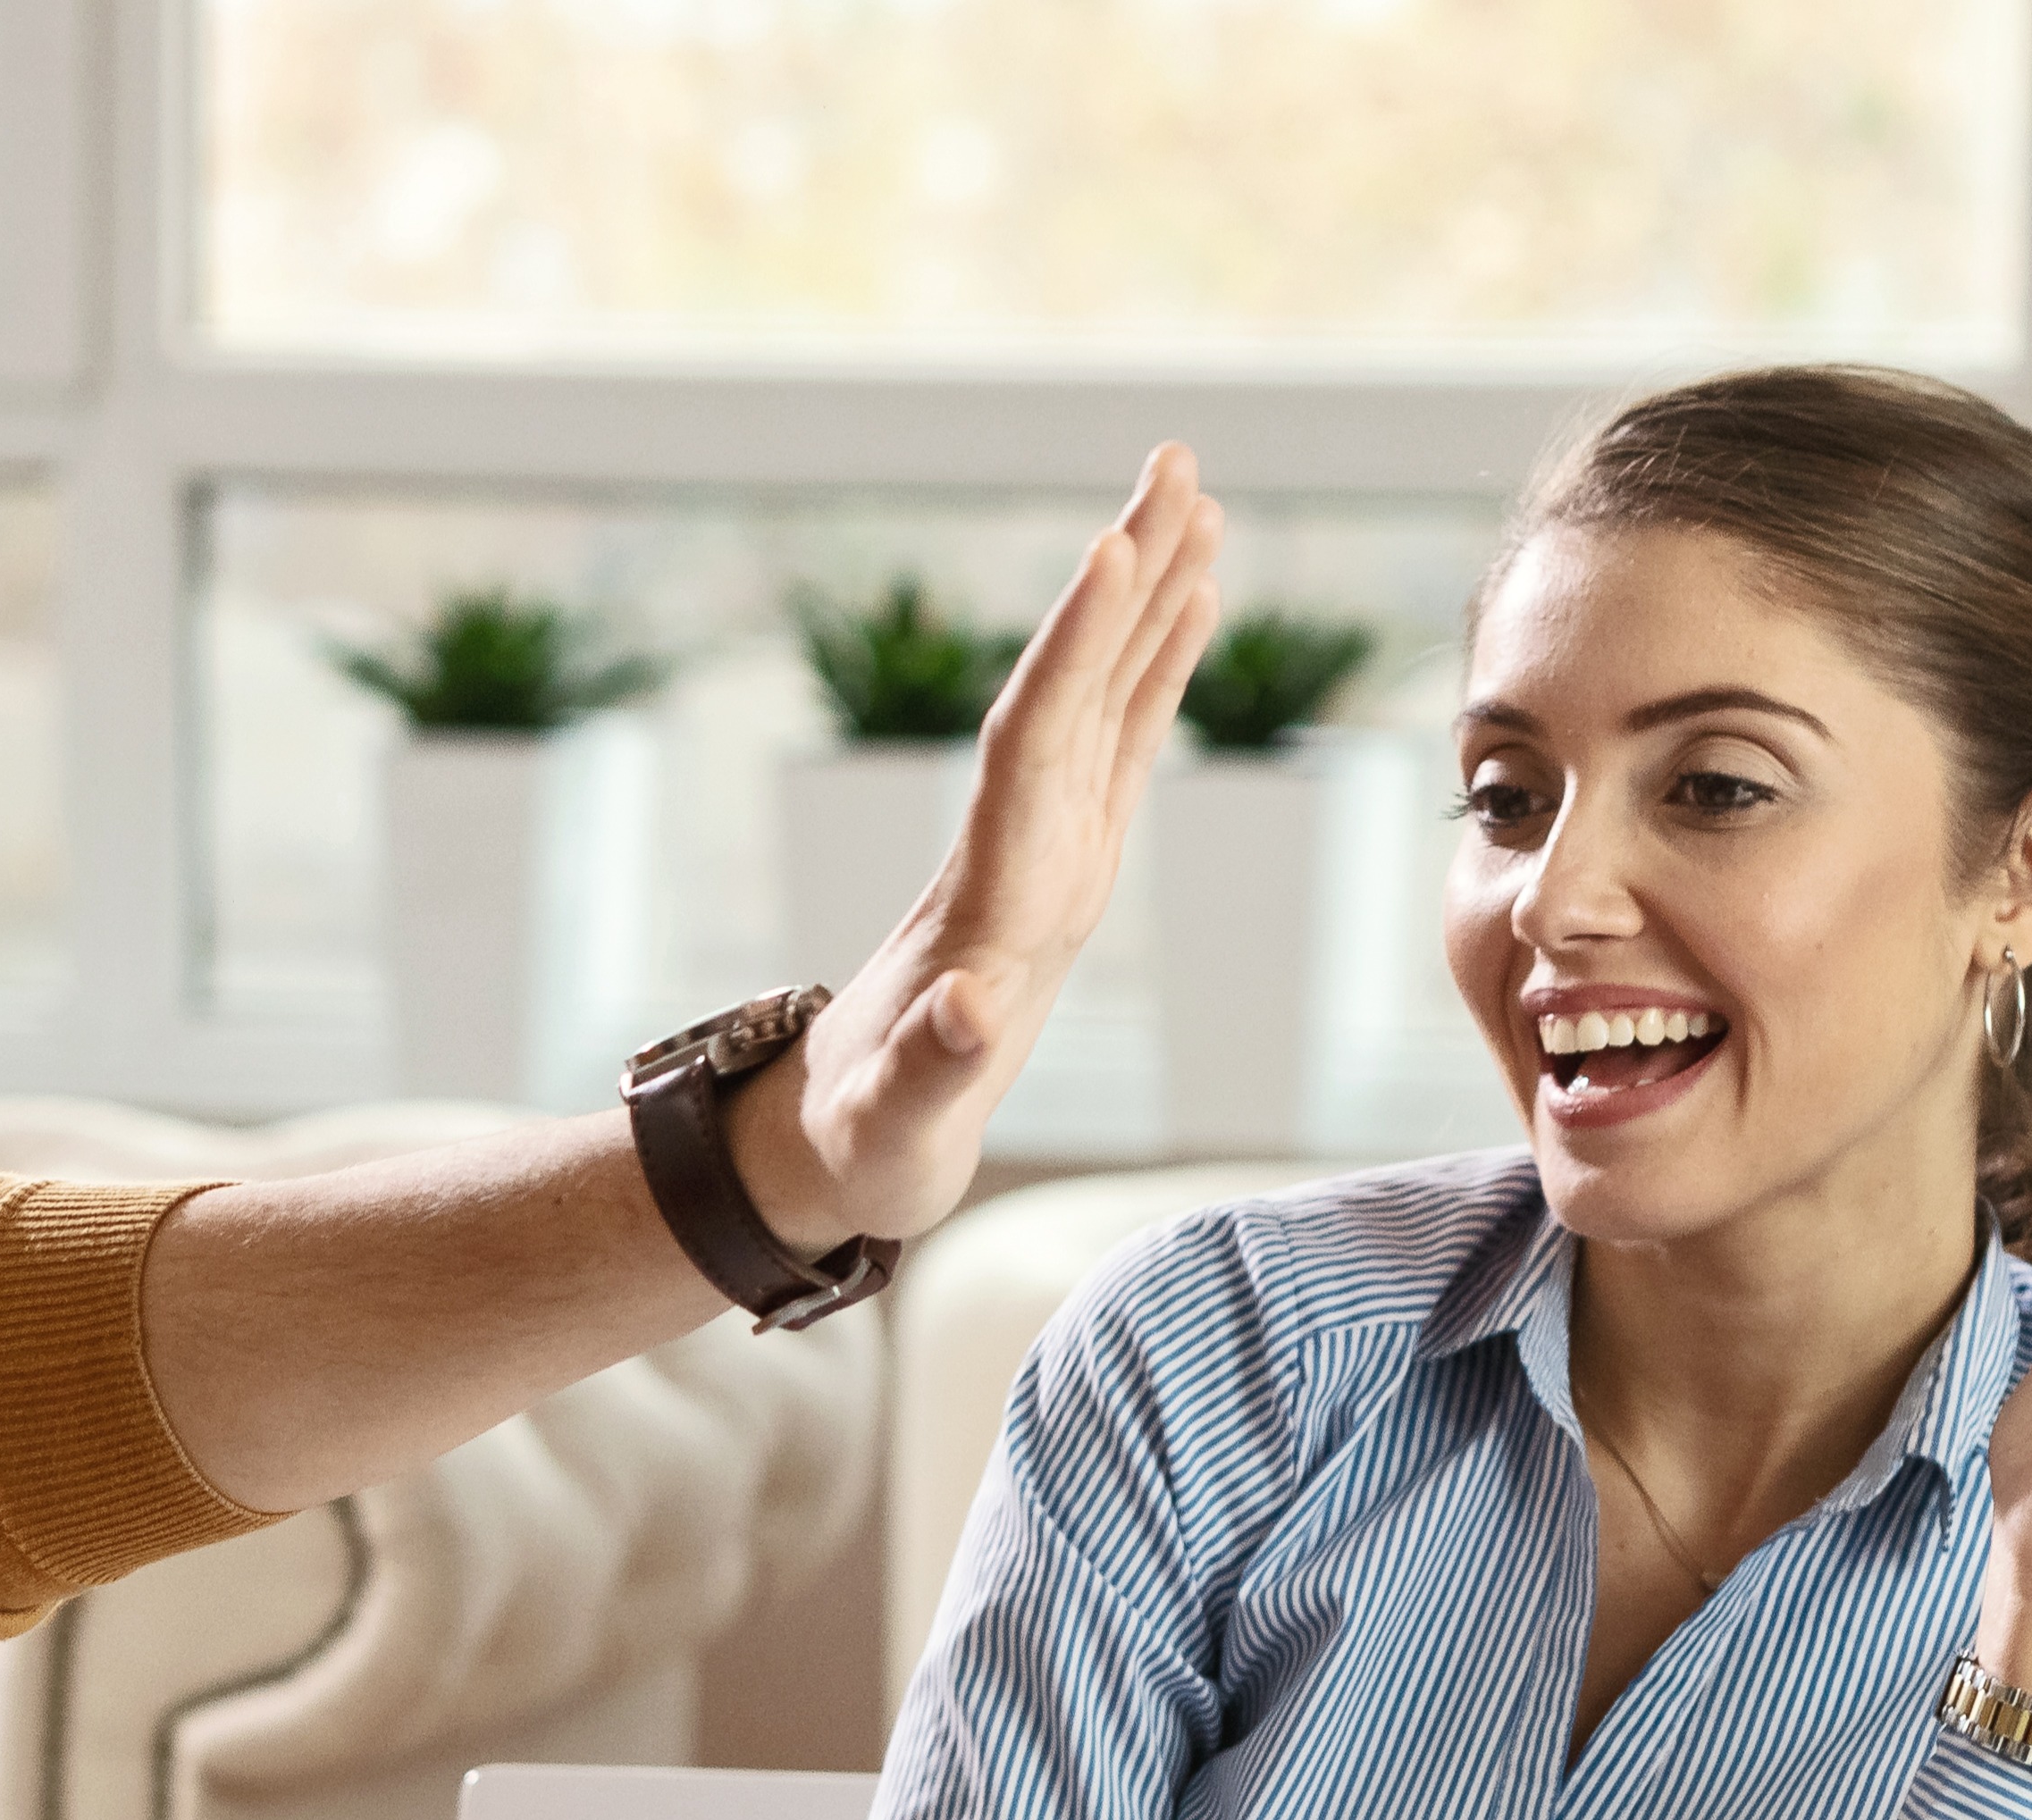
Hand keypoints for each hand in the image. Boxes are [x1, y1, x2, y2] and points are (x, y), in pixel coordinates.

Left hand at [741, 446, 1226, 1257]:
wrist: (833, 1142)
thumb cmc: (867, 1143)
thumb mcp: (895, 1126)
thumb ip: (932, 1071)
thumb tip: (970, 1007)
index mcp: (988, 894)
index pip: (1033, 744)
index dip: (1076, 650)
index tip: (1112, 550)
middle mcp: (1014, 846)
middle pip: (1072, 686)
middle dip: (1121, 578)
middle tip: (1173, 463)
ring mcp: (1039, 848)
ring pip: (1099, 698)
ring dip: (1145, 600)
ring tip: (1197, 501)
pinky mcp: (1059, 865)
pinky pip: (1115, 744)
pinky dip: (1153, 671)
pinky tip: (1185, 605)